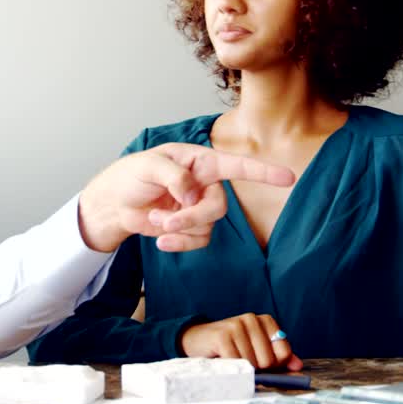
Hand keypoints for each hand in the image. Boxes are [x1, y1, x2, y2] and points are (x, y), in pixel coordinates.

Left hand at [79, 143, 294, 252]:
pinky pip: (198, 241)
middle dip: (193, 217)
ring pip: (209, 227)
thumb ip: (175, 176)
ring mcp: (199, 207)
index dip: (264, 172)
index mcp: (200, 161)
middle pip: (219, 206)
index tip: (288, 177)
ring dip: (181, 229)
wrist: (114, 205)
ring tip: (157, 221)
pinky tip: (160, 238)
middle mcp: (205, 184)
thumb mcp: (148, 166)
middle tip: (167, 219)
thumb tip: (194, 195)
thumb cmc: (130, 176)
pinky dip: (178, 242)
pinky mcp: (191, 228)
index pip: (238, 166)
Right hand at [179, 312, 304, 371]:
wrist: (197, 340)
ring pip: (253, 363)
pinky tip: (224, 361)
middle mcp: (252, 319)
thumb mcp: (257, 350)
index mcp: (265, 321)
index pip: (284, 352)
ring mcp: (237, 325)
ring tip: (231, 360)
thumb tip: (298, 366)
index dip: (274, 365)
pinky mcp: (223, 336)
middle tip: (242, 361)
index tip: (260, 362)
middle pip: (269, 360)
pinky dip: (231, 369)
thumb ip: (279, 357)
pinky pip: (237, 363)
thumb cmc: (231, 348)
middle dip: (256, 368)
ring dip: (241, 369)